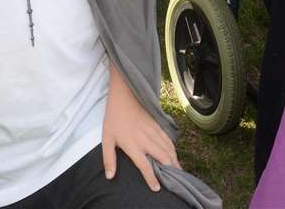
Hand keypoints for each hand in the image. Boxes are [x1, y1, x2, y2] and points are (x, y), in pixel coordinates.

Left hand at [102, 63, 177, 191]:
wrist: (124, 96)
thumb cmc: (114, 118)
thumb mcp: (106, 139)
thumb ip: (109, 159)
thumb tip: (110, 176)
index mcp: (133, 145)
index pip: (144, 165)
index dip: (151, 178)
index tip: (157, 188)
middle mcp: (146, 139)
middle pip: (162, 157)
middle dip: (170, 169)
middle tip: (175, 180)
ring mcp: (153, 131)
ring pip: (167, 148)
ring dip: (174, 159)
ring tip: (178, 170)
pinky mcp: (157, 124)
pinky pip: (167, 138)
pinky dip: (172, 147)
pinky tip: (174, 153)